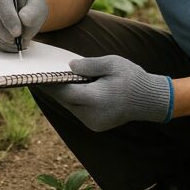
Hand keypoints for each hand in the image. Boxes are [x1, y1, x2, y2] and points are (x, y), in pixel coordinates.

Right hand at [0, 0, 48, 51]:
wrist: (29, 13)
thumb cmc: (33, 6)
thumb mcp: (38, 4)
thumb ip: (33, 11)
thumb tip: (24, 19)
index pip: (1, 3)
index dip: (8, 19)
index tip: (18, 32)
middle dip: (9, 34)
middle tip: (22, 40)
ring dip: (9, 42)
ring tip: (23, 42)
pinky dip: (6, 47)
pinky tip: (16, 44)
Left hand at [41, 56, 172, 131]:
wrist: (149, 100)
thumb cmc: (131, 78)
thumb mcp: (112, 63)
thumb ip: (89, 65)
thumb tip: (69, 68)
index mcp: (97, 99)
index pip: (66, 92)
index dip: (51, 84)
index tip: (39, 75)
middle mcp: (93, 115)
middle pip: (65, 101)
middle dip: (53, 89)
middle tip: (40, 76)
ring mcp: (94, 123)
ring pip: (70, 107)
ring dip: (63, 95)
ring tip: (51, 80)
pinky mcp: (95, 126)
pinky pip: (78, 111)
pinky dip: (72, 101)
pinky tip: (68, 88)